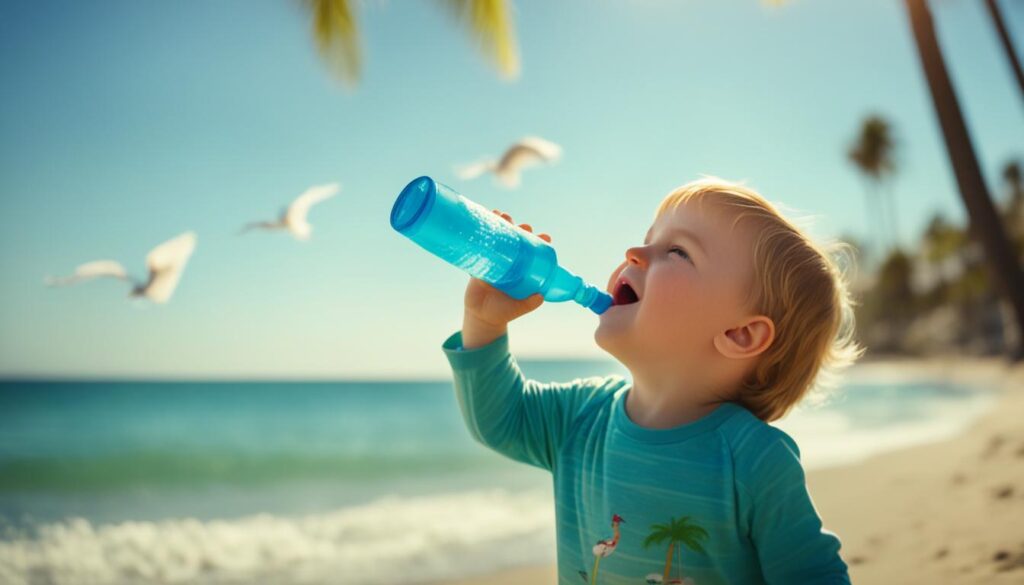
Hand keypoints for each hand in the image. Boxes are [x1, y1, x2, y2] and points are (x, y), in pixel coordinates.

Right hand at [462, 210, 551, 347]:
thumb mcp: (518, 308)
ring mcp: (495, 260)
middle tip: (523, 226)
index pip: (533, 252)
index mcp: (522, 270)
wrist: (481, 316)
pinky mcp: (480, 261)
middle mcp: (510, 262)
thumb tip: (540, 296)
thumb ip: (529, 304)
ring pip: (499, 238)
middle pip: (517, 240)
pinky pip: (481, 244)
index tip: (545, 236)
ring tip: (502, 215)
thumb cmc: (502, 312)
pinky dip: (481, 232)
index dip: (539, 242)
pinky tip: (483, 219)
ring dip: (501, 224)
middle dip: (521, 229)